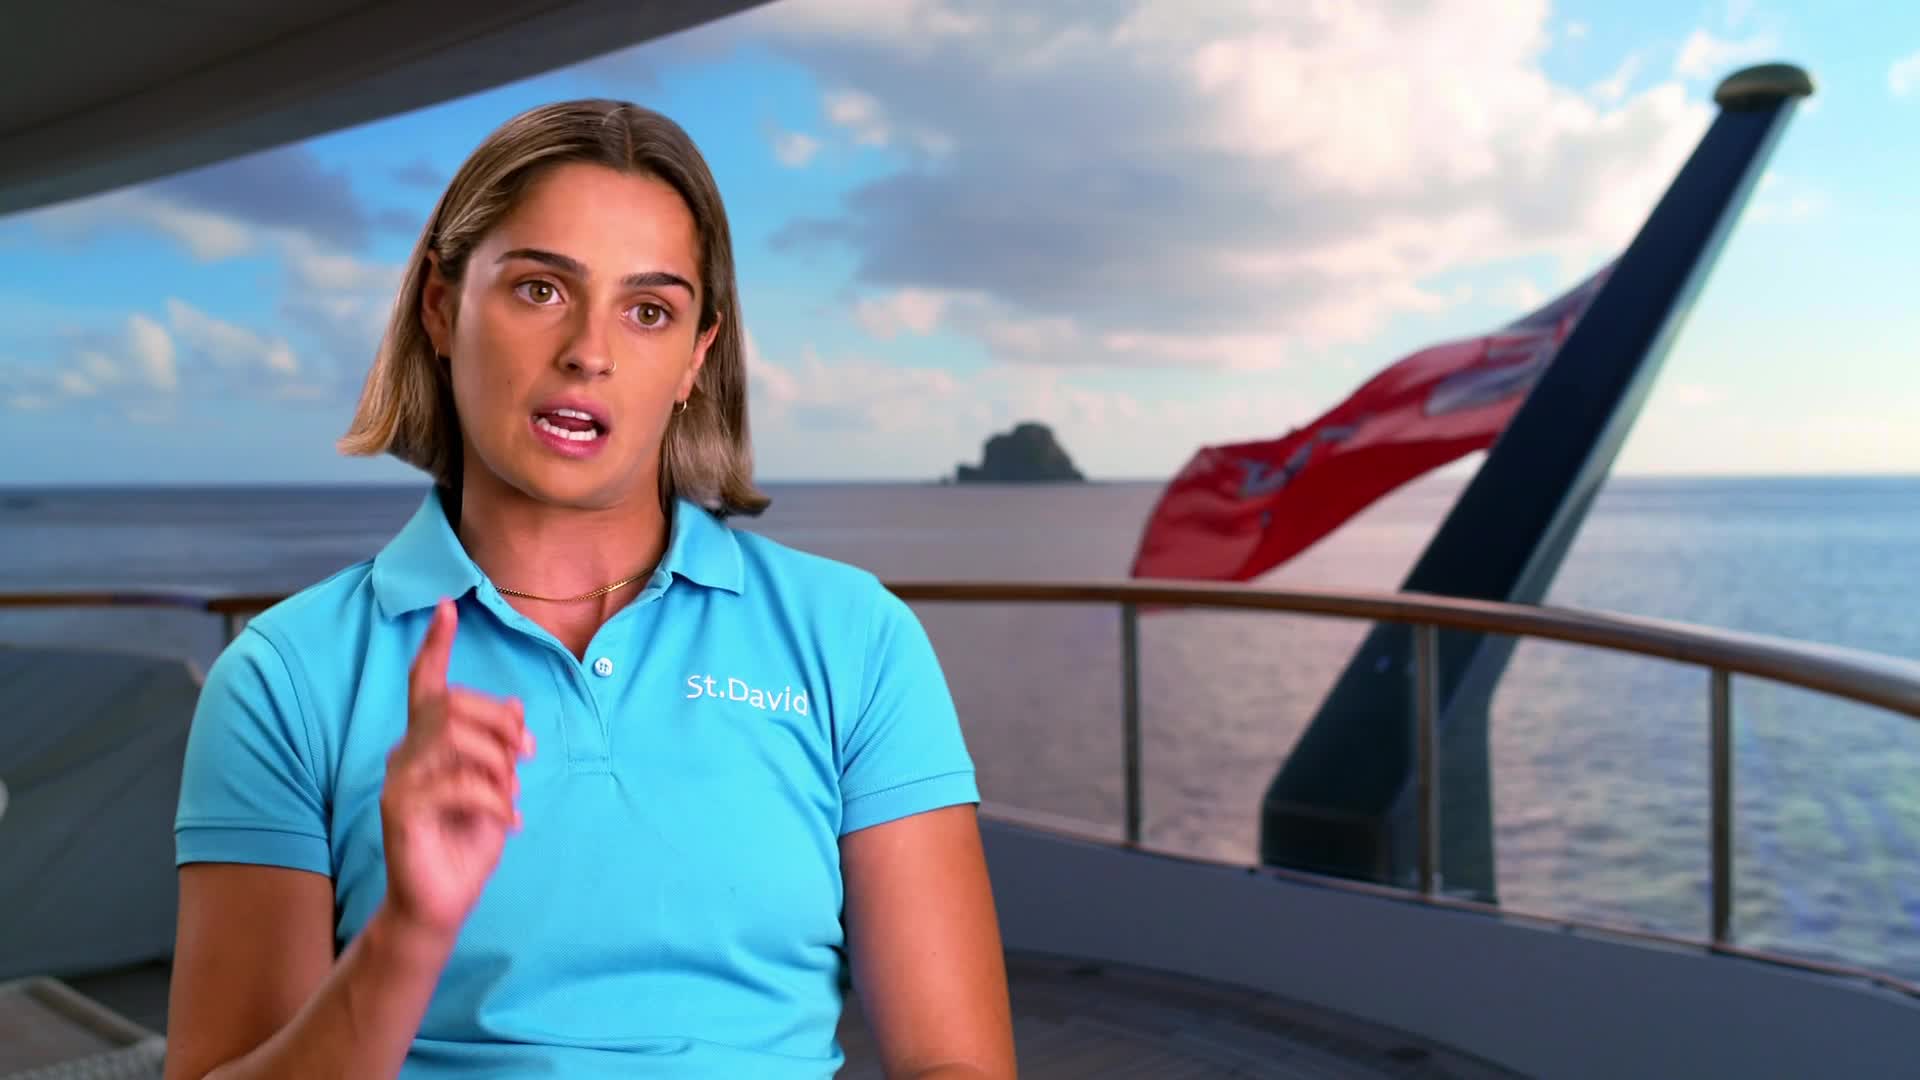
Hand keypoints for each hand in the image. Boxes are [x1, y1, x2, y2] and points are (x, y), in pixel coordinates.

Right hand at [380, 597, 533, 941]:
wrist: (441, 902)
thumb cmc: (466, 840)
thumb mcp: (495, 786)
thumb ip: (499, 746)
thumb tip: (514, 704)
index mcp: (427, 743)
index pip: (426, 684)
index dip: (435, 646)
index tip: (447, 607)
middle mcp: (405, 753)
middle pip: (453, 704)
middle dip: (500, 722)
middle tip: (527, 754)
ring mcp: (398, 780)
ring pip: (454, 736)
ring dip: (499, 762)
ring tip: (513, 795)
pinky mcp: (400, 809)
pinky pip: (457, 782)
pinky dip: (495, 798)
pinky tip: (510, 821)